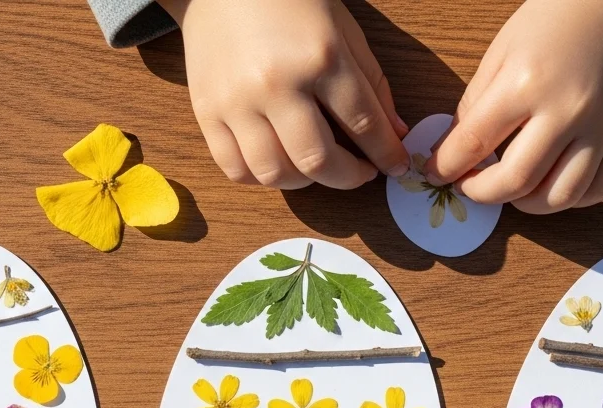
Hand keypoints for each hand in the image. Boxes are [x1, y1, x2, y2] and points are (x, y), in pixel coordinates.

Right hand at [158, 0, 409, 188]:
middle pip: (317, 161)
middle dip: (347, 178)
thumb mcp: (343, 29)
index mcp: (320, 56)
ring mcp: (237, 101)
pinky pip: (234, 168)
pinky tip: (276, 164)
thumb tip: (394, 133)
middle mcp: (277, 84)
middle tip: (358, 173)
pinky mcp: (207, 112)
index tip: (395, 167)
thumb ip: (371, 83)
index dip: (385, 154)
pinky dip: (259, 178)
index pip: (363, 124)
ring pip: (274, 173)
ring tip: (314, 168)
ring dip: (303, 183)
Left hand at [424, 0, 602, 213]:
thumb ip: (475, 105)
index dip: (446, 168)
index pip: (474, 144)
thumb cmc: (556, 20)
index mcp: (525, 82)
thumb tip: (453, 152)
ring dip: (526, 205)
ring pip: (559, 197)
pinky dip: (570, 200)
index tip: (437, 175)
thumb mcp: (501, 50)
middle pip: (515, 181)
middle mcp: (566, 110)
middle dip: (482, 193)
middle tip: (472, 186)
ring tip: (513, 190)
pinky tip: (552, 186)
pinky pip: (598, 190)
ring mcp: (601, 127)